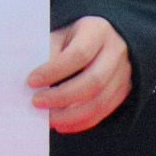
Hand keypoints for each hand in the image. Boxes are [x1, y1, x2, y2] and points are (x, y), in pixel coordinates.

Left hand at [27, 15, 131, 132]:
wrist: (105, 38)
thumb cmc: (75, 37)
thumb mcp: (62, 35)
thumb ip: (50, 53)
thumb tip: (33, 83)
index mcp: (97, 31)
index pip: (78, 54)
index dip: (54, 70)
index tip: (31, 81)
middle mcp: (116, 51)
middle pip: (93, 81)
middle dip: (62, 97)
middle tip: (37, 103)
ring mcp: (124, 72)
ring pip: (100, 101)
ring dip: (70, 116)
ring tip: (49, 119)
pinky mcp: (124, 90)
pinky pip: (104, 112)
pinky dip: (81, 122)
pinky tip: (62, 125)